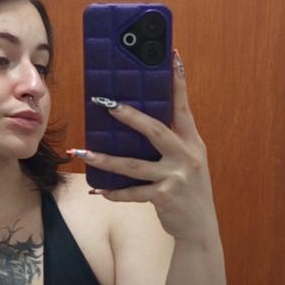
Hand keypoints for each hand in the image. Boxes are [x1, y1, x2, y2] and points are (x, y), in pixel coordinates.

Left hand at [69, 51, 218, 244]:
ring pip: (134, 164)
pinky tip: (99, 191)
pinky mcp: (165, 197)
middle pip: (154, 130)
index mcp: (192, 142)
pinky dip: (115, 193)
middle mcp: (186, 155)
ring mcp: (176, 177)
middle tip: (106, 103)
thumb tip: (139, 121)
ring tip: (83, 152)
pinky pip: (133, 192)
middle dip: (129, 116)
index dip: (178, 81)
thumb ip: (171, 143)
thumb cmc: (189, 190)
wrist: (200, 227)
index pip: (183, 106)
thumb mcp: (188, 161)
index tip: (173, 56)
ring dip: (105, 159)